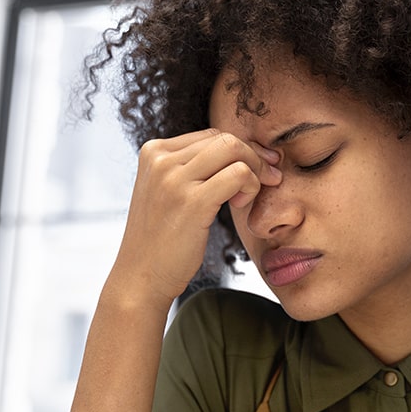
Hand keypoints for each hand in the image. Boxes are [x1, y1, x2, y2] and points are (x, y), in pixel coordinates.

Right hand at [112, 129, 281, 304]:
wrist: (141, 276)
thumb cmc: (161, 238)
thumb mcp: (166, 192)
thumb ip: (191, 168)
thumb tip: (238, 149)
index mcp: (153, 152)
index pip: (210, 135)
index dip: (241, 150)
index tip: (259, 167)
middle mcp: (161, 159)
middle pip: (225, 139)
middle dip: (255, 157)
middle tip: (269, 178)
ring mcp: (174, 179)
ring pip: (234, 150)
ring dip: (255, 170)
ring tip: (247, 197)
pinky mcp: (192, 201)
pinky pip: (238, 174)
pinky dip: (250, 185)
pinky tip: (240, 205)